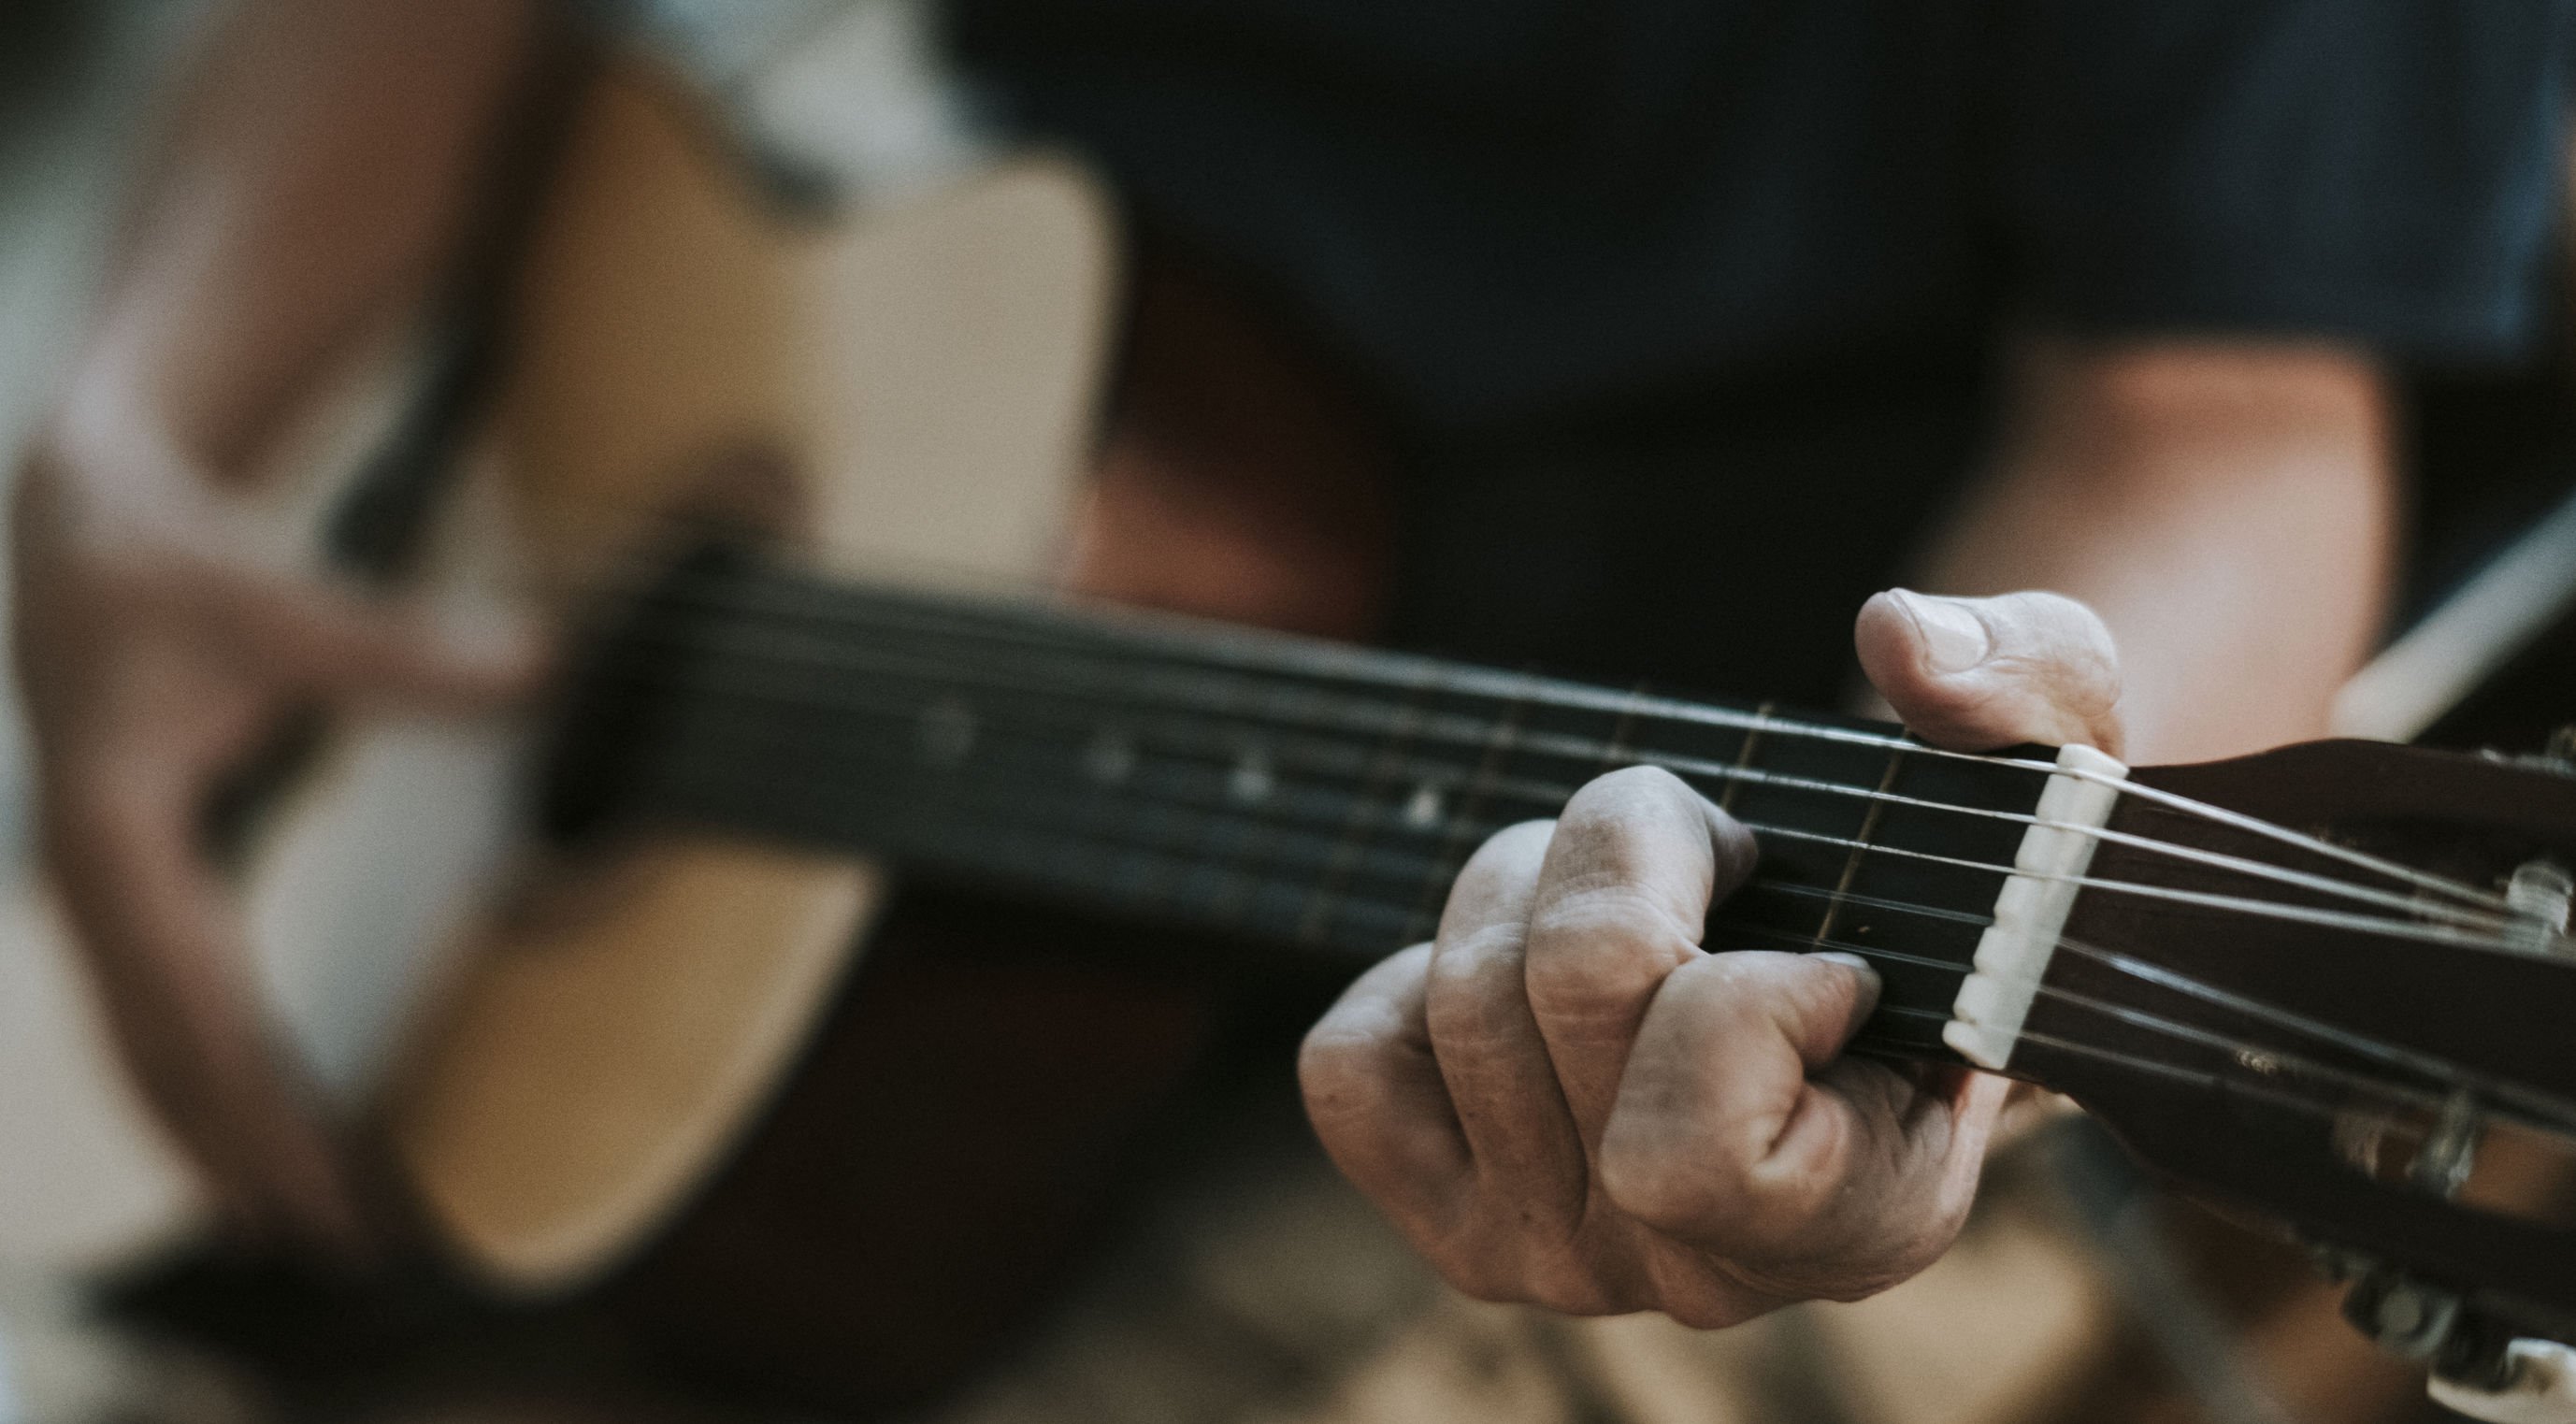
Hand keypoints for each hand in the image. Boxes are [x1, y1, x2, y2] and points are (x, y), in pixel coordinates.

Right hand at [11, 427, 532, 1259]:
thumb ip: (403, 651)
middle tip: (331, 1243)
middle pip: (160, 1056)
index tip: (317, 1170)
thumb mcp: (279, 598)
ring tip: (299, 1226)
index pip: (188, 1004)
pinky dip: (209, 1082)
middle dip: (238, 1155)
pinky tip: (266, 1132)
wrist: (81, 525)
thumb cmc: (171, 563)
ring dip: (217, 1140)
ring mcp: (107, 892)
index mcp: (112, 833)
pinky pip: (165, 1012)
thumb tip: (547, 674)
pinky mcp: (138, 885)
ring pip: (150, 1050)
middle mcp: (95, 880)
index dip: (253, 1099)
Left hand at [1299, 589, 2120, 1323]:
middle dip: (1630, 848)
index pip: (1695, 1144)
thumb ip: (2032, 687)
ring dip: (1532, 880)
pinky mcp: (1445, 1217)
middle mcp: (1699, 1274)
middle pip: (1565, 991)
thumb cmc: (1962, 893)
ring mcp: (1557, 1260)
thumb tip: (1902, 643)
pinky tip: (1529, 984)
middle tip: (1714, 855)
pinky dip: (1416, 980)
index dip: (1746, 997)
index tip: (1835, 957)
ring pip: (1460, 995)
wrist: (1858, 980)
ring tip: (1637, 899)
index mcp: (1871, 1216)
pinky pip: (1351, 1063)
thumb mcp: (2052, 774)